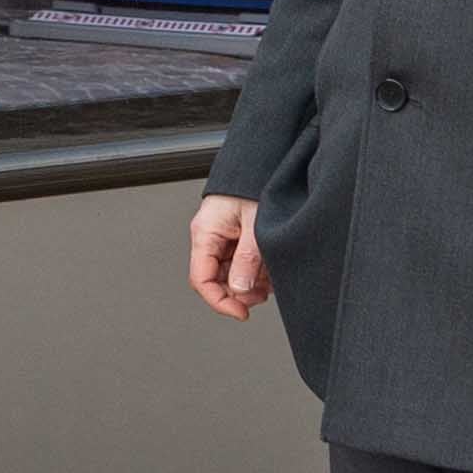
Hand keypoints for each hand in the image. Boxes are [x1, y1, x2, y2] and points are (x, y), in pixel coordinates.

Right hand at [185, 191, 269, 320]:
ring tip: (270, 279)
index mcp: (205, 233)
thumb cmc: (253, 181)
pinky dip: (255, 269)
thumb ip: (247, 259)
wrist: (262, 160)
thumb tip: (241, 290)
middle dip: (240, 292)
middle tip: (262, 295)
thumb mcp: (255, 224)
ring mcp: (223, 236)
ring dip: (250, 281)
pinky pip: (240, 260)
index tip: (241, 312)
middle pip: (217, 279)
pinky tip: (270, 268)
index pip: (202, 280)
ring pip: (231, 272)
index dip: (220, 302)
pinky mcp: (236, 234)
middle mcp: (210, 236)